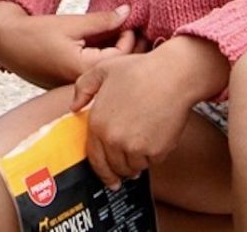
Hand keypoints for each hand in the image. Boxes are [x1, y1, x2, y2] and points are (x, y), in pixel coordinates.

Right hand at [0, 1, 137, 89]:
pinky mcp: (71, 85)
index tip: (129, 21)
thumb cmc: (35, 33)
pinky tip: (100, 44)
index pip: (121, 57)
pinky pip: (94, 73)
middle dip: (127, 48)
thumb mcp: (71, 23)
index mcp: (83, 71)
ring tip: (115, 33)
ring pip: (106, 72)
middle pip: (117, 69)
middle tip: (129, 27)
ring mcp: (76, 88)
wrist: (5, 44)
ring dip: (114, 54)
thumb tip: (127, 13)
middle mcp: (82, 85)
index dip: (130, 37)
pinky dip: (101, 59)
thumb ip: (102, 20)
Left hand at [72, 35, 227, 188]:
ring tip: (141, 147)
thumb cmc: (140, 70)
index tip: (107, 177)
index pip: (95, 158)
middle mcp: (113, 139)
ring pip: (133, 168)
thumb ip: (83, 88)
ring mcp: (134, 147)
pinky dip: (152, 156)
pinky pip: (151, 163)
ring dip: (136, 162)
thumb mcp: (102, 70)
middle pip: (114, 168)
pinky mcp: (156, 151)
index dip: (101, 171)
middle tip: (126, 167)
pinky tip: (154, 140)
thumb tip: (74, 107)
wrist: (172, 76)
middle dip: (119, 169)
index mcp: (97, 123)